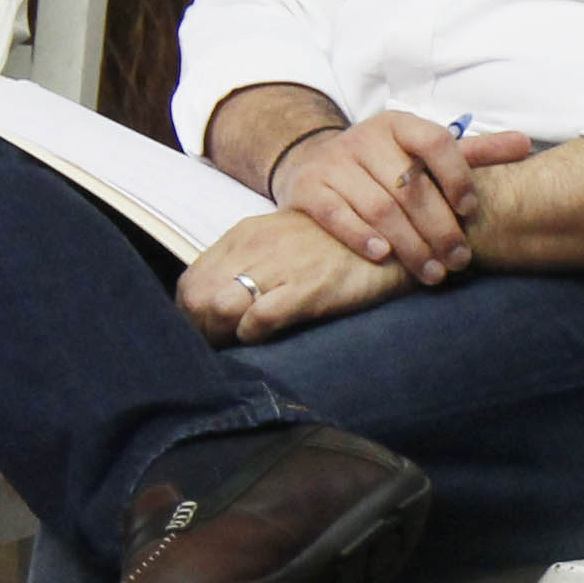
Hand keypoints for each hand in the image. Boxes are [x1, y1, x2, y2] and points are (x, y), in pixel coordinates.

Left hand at [175, 210, 413, 344]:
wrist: (393, 234)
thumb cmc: (336, 246)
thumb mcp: (283, 244)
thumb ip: (250, 266)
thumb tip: (219, 307)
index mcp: (245, 235)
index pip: (191, 282)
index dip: (191, 316)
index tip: (208, 335)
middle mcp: (255, 246)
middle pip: (196, 297)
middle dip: (201, 330)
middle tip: (220, 348)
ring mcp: (280, 265)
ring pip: (219, 306)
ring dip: (223, 335)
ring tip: (240, 347)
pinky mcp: (308, 287)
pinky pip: (259, 317)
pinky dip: (253, 334)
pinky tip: (266, 337)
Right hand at [266, 112, 533, 285]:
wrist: (315, 165)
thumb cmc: (383, 164)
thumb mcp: (422, 153)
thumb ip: (471, 154)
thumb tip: (526, 146)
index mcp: (399, 125)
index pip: (435, 141)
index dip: (457, 177)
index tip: (472, 211)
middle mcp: (365, 138)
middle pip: (409, 186)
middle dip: (439, 228)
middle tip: (459, 260)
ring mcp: (335, 163)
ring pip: (378, 207)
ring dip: (409, 244)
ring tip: (432, 272)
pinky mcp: (309, 189)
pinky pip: (336, 215)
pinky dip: (360, 237)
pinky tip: (384, 256)